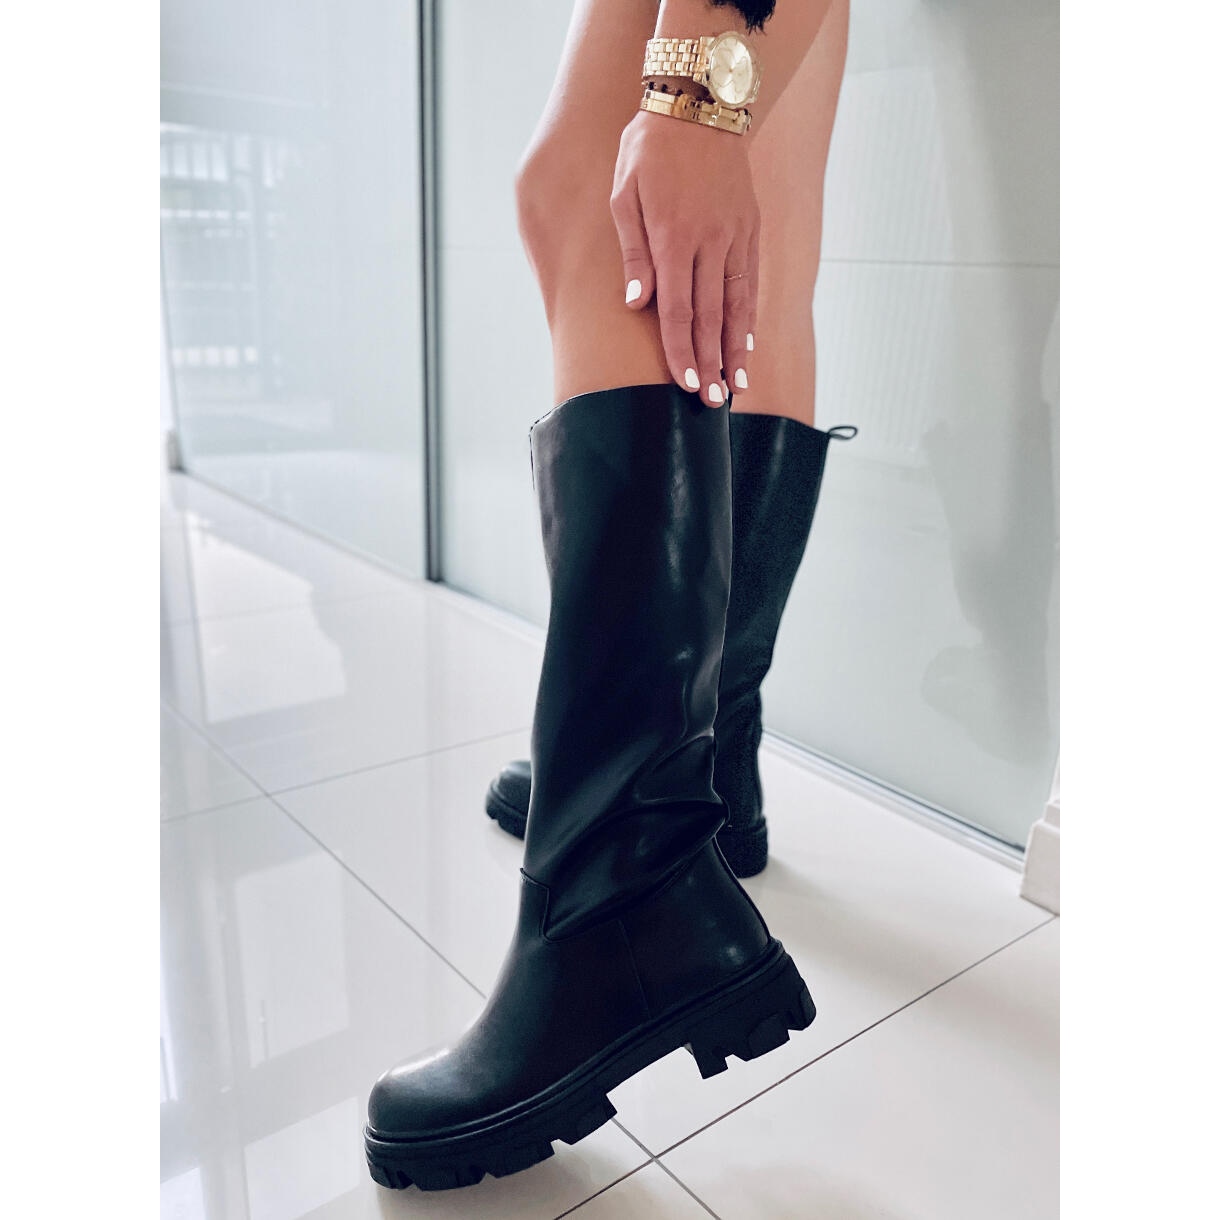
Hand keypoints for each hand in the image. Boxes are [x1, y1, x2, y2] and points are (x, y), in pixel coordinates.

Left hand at [611, 108, 758, 407]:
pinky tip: (746, 342)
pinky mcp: (749, 228)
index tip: (685, 386)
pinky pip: (750, 280)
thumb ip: (633, 253)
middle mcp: (709, 242)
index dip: (681, 352)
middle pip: (710, 317)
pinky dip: (748, 315)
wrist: (699, 104)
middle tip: (714, 402)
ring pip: (736, 304)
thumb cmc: (650, 149)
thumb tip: (636, 303)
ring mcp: (735, 236)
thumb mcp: (624, 194)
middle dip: (711, 363)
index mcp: (673, 238)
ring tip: (737, 384)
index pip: (678, 310)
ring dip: (735, 349)